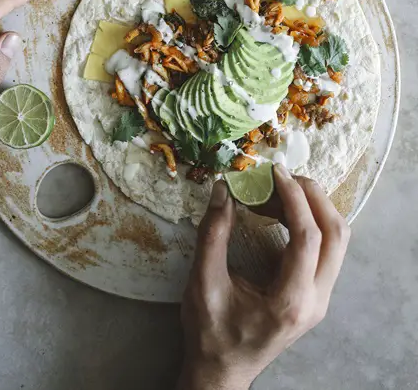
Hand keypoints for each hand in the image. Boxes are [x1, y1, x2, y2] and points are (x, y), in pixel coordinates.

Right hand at [178, 165, 350, 389]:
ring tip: (280, 189)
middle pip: (336, 235)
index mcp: (290, 301)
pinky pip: (327, 249)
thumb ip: (212, 234)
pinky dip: (311, 221)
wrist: (222, 370)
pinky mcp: (316, 294)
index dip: (294, 198)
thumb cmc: (210, 333)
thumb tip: (221, 189)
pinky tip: (283, 210)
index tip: (274, 173)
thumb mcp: (202, 283)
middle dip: (312, 196)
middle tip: (281, 176)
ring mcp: (320, 299)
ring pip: (338, 241)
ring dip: (315, 207)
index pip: (308, 237)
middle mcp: (316, 300)